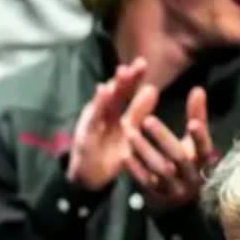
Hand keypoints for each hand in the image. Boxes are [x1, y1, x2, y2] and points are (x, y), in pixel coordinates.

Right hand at [67, 58, 159, 190]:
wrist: (88, 176)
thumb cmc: (109, 154)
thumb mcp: (128, 133)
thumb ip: (138, 113)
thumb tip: (152, 89)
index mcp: (115, 112)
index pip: (126, 92)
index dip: (134, 78)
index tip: (144, 63)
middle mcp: (104, 114)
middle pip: (116, 93)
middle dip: (126, 79)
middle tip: (139, 63)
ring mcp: (94, 123)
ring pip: (104, 103)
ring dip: (113, 87)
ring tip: (123, 71)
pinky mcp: (86, 135)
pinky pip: (93, 118)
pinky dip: (98, 103)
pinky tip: (103, 89)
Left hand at [123, 86, 218, 211]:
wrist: (180, 199)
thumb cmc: (189, 161)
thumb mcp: (194, 141)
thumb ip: (197, 116)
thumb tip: (198, 88)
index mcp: (204, 161)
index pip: (204, 148)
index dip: (201, 137)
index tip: (193, 123)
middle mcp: (192, 176)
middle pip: (179, 157)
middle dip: (163, 138)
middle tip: (147, 119)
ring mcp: (174, 188)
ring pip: (160, 169)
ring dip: (144, 150)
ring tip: (130, 132)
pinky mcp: (158, 196)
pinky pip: (145, 182)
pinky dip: (135, 168)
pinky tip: (124, 154)